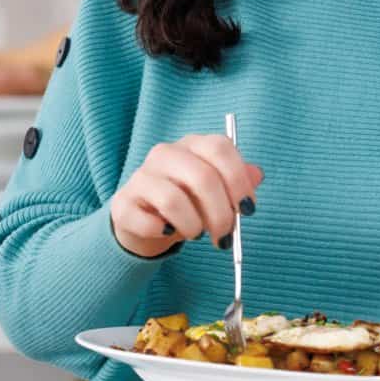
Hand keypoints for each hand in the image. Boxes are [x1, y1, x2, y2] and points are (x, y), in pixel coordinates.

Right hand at [109, 134, 263, 258]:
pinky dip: (164, 233)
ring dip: (193, 225)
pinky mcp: (123, 204)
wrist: (144, 220)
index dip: (239, 181)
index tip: (248, 209)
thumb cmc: (188, 201)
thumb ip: (237, 181)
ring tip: (196, 233)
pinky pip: (148, 222)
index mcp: (192, 145)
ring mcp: (141, 177)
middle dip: (221, 213)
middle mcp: (165, 154)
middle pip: (202, 177)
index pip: (220, 148)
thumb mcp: (216, 189)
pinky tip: (168, 232)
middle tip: (225, 236)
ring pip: (174, 200)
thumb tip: (257, 175)